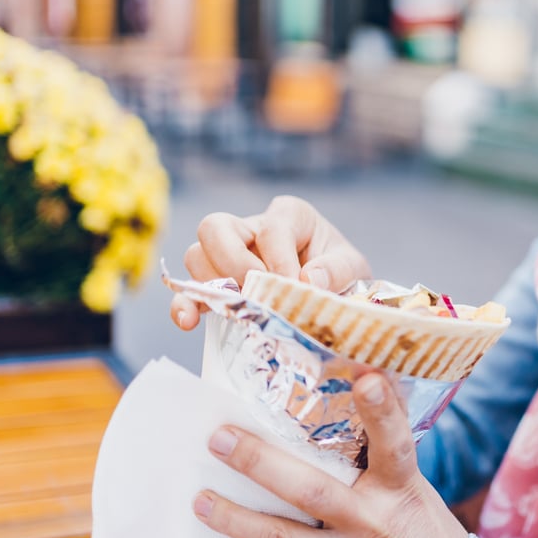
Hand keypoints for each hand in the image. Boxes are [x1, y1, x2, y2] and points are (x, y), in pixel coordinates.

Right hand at [171, 196, 370, 329]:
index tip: (292, 286)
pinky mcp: (219, 285)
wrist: (336, 294)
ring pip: (197, 256)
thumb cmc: (341, 273)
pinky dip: (185, 304)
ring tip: (241, 310)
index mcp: (290, 215)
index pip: (271, 228)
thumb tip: (307, 280)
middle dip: (233, 263)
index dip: (278, 259)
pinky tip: (188, 321)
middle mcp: (253, 228)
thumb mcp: (352, 268)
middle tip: (257, 292)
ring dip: (214, 286)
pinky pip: (190, 289)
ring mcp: (230, 255)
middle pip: (215, 228)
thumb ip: (336, 271)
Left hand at [192, 373, 469, 537]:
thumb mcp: (414, 488)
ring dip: (235, 521)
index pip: (395, 443)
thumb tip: (370, 380)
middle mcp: (375, 523)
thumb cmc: (422, 531)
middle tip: (219, 439)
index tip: (366, 380)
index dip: (382, 412)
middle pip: (309, 491)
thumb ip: (385, 449)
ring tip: (201, 502)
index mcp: (399, 488)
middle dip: (259, 463)